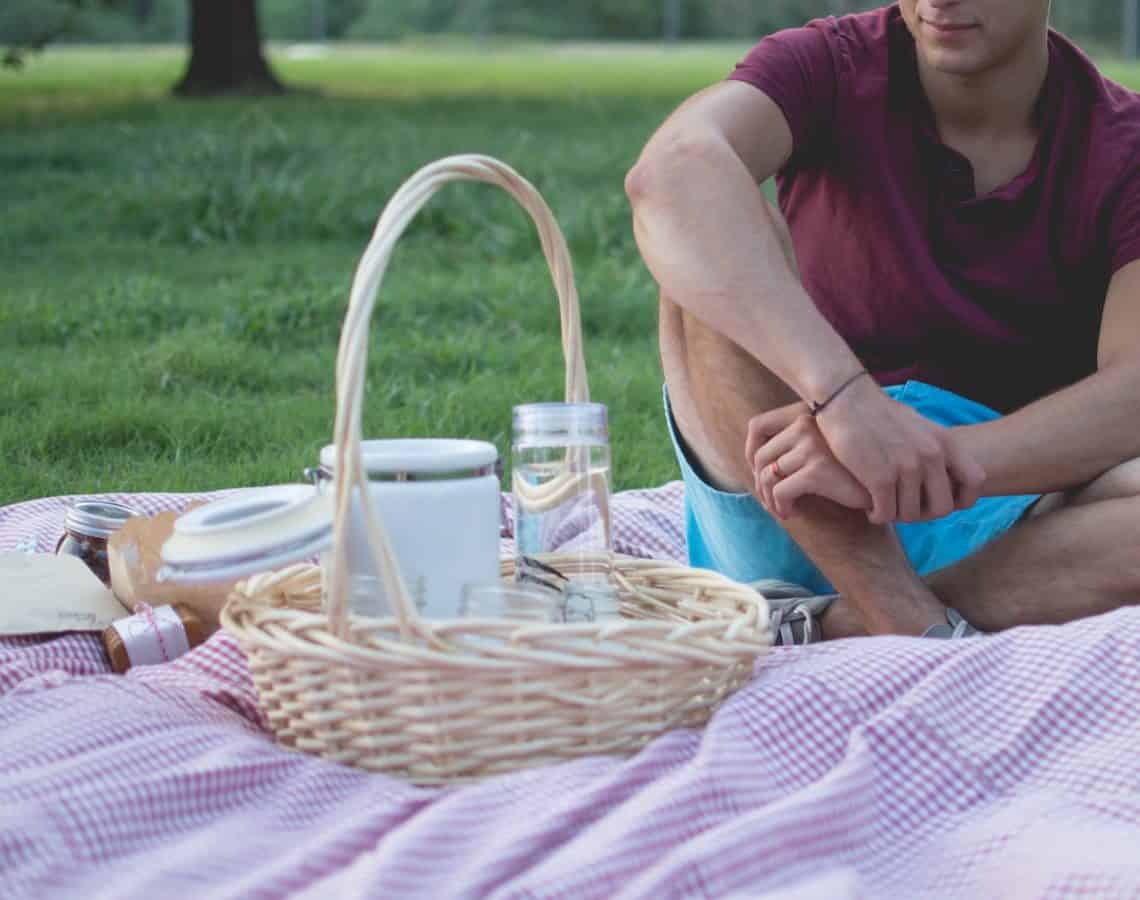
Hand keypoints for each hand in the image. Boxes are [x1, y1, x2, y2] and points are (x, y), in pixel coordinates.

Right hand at [746, 378, 985, 523]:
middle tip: (904, 508)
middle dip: (922, 514)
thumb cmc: (877, 412)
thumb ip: (933, 448)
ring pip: (910, 514)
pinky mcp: (880, 478)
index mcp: (945, 442)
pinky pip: (886, 514)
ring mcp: (907, 467)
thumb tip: (941, 473)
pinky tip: (869, 507)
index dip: (960, 499)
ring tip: (883, 506)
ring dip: (895, 515)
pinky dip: (877, 515)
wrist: (845, 399)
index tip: (939, 501)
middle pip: (942, 508)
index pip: (975, 481)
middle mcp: (931, 455)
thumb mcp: (918, 426)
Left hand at [746, 406, 870, 518]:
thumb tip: (756, 466)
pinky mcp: (817, 470)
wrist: (888, 479)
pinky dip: (781, 506)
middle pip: (760, 457)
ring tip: (782, 510)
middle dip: (761, 484)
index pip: (757, 425)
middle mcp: (805, 424)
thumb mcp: (823, 445)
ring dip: (770, 500)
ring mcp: (811, 446)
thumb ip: (796, 443)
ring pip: (768, 477)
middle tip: (771, 501)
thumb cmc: (853, 466)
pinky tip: (792, 513)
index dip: (750, 453)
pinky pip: (781, 492)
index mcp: (804, 414)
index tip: (759, 473)